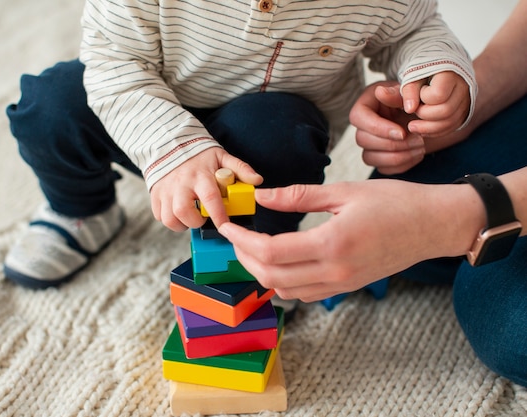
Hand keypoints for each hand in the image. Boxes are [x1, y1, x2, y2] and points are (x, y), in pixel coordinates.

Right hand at [150, 147, 262, 231]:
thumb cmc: (200, 155)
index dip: (218, 215)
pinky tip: (179, 213)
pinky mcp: (155, 194)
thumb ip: (240, 168)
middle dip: (195, 222)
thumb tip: (257, 180)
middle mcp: (181, 184)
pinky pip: (159, 216)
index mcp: (200, 175)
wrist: (170, 143)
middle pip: (183, 212)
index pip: (210, 198)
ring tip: (191, 217)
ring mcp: (165, 190)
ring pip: (169, 218)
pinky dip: (170, 219)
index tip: (224, 225)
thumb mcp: (222, 157)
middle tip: (202, 218)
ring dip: (182, 224)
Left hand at [218, 181, 479, 301]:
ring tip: (251, 247)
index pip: (270, 251)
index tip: (228, 225)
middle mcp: (335, 271)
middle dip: (244, 257)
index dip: (242, 239)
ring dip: (260, 272)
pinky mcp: (346, 287)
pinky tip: (277, 261)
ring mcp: (341, 284)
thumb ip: (299, 195)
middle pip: (270, 276)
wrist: (433, 225)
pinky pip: (303, 293)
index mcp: (332, 243)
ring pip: (284, 290)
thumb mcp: (344, 191)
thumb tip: (262, 196)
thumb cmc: (395, 203)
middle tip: (235, 236)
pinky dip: (282, 281)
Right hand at [350, 80, 425, 174]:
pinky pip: (383, 169)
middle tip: (417, 140)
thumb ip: (396, 93)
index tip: (402, 133)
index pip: (358, 118)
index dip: (379, 128)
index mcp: (366, 105)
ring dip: (397, 157)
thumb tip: (380, 92)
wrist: (430, 115)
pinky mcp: (379, 158)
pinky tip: (418, 154)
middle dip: (392, 144)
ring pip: (370, 158)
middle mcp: (363, 126)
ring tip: (420, 147)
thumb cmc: (417, 99)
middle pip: (363, 140)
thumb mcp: (409, 91)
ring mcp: (370, 144)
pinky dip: (402, 165)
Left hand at [401, 71, 470, 136]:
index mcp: (450, 74)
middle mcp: (462, 87)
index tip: (418, 93)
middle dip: (424, 115)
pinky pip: (452, 127)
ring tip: (412, 126)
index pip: (438, 94)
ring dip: (428, 128)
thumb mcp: (413, 75)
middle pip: (446, 110)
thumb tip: (409, 109)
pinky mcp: (463, 112)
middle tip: (413, 111)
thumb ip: (409, 90)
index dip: (424, 98)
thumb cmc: (424, 72)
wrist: (440, 72)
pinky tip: (422, 130)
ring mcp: (465, 101)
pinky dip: (435, 131)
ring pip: (450, 122)